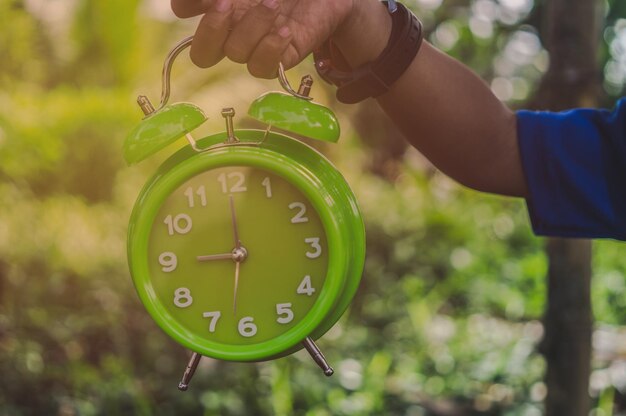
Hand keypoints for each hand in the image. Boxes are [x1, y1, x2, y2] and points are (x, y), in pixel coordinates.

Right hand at [170, 0, 355, 77]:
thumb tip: (182, 6)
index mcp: (220, 11)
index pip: (186, 18)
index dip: (186, 8)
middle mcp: (234, 32)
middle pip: (202, 55)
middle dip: (211, 29)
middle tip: (227, 3)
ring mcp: (256, 47)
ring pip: (237, 54)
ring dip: (253, 26)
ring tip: (274, 3)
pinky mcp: (281, 58)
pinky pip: (263, 68)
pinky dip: (271, 49)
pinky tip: (285, 31)